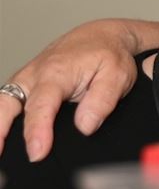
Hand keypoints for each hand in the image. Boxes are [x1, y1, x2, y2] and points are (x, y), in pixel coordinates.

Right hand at [0, 21, 146, 160]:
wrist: (100, 36)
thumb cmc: (109, 55)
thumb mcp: (117, 75)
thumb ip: (102, 100)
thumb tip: (84, 127)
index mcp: (56, 72)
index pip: (42, 105)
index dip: (38, 130)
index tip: (37, 152)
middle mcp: (33, 75)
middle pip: (6, 103)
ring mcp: (25, 80)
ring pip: (1, 103)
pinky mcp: (24, 85)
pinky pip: (5, 102)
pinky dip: (0, 119)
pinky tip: (1, 140)